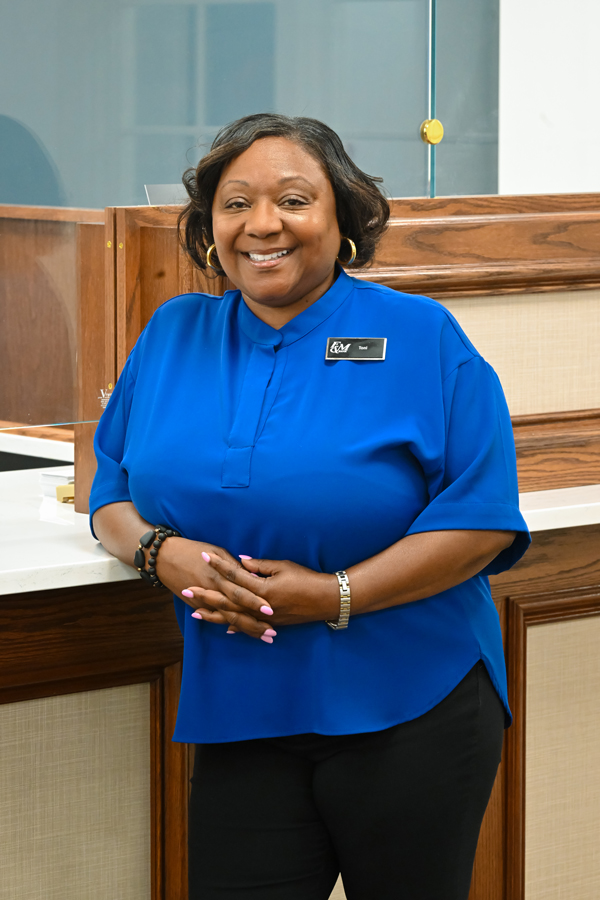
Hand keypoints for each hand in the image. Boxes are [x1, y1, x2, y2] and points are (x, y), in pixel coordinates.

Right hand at [155, 538, 273, 639]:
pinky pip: (214, 617)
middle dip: (255, 621)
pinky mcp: (196, 605)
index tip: (271, 609)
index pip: (242, 590)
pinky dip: (227, 625)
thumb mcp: (217, 551)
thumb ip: (235, 565)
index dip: (256, 601)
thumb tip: (253, 576)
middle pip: (237, 609)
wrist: (165, 557)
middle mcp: (213, 589)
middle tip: (272, 631)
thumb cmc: (194, 549)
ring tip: (263, 636)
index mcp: (220, 575)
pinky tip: (238, 632)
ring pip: (228, 617)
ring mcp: (204, 600)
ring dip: (246, 628)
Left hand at [184, 553, 338, 638]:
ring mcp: (264, 618)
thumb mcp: (283, 566)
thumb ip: (260, 566)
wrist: (326, 599)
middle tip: (185, 589)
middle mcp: (260, 606)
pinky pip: (248, 627)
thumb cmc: (306, 579)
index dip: (219, 565)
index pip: (235, 575)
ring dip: (213, 614)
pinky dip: (235, 626)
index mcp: (262, 588)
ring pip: (233, 617)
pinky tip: (223, 627)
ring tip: (195, 611)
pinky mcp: (271, 624)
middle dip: (205, 594)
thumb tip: (241, 561)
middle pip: (227, 599)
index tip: (205, 557)